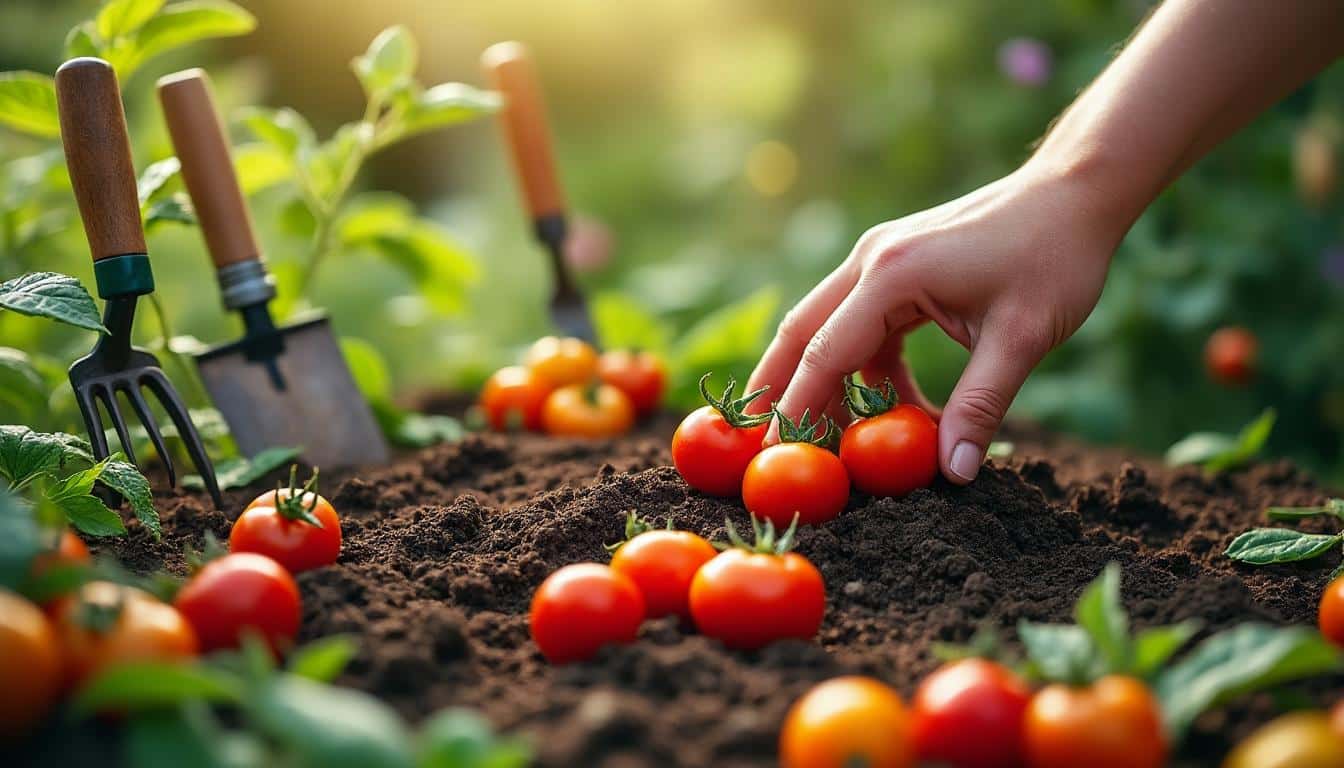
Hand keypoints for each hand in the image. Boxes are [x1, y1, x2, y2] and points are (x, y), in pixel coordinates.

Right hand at [748, 161, 1126, 483]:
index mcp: (892, 275)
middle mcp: (871, 260)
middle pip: (800, 331)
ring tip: (830, 435)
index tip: (775, 452)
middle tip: (756, 441)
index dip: (797, 407)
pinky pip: (862, 322)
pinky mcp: (897, 263)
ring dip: (825, 380)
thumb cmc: (1054, 256)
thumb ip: (980, 406)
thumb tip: (953, 472)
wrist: (1073, 192)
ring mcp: (880, 257)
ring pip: (826, 326)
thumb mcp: (1021, 337)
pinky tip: (893, 401)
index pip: (825, 352)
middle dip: (777, 388)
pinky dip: (865, 365)